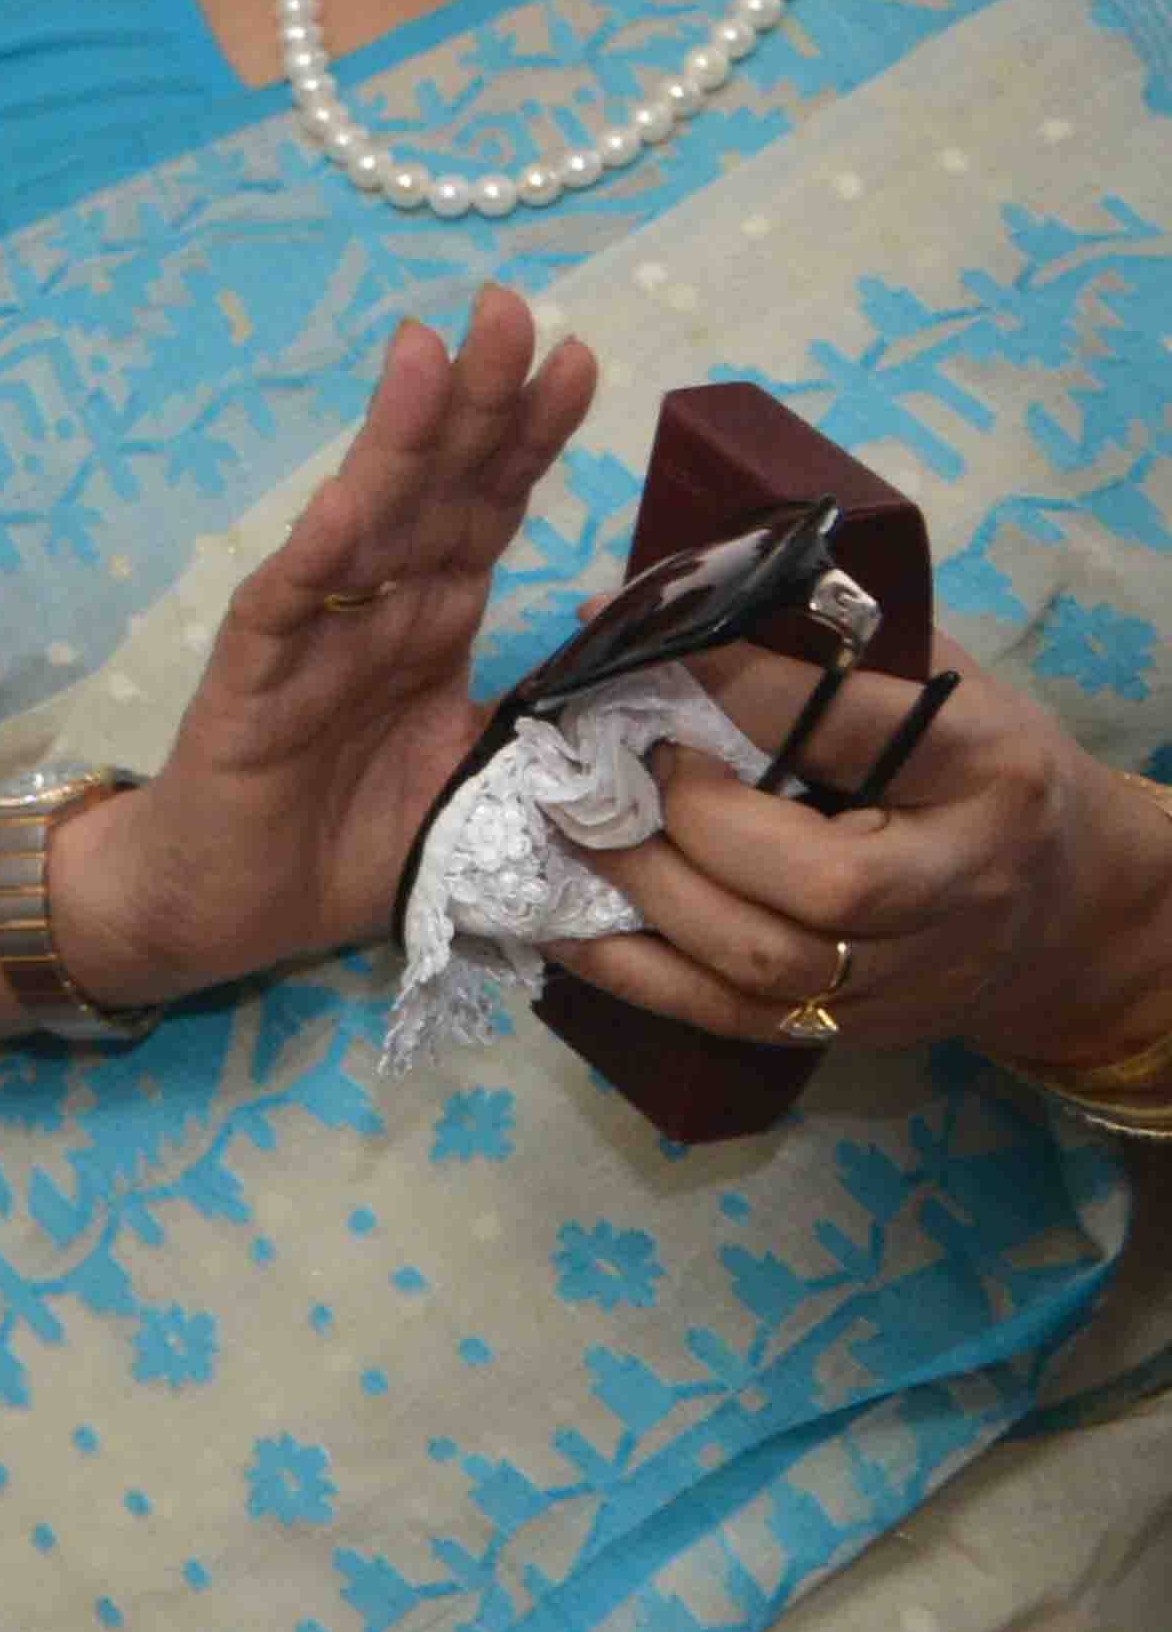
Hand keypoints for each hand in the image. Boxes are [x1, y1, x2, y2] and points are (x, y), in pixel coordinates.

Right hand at [56, 290, 600, 1004]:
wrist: (217, 907)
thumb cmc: (343, 843)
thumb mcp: (481, 780)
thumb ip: (549, 726)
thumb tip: (661, 696)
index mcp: (432, 625)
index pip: (491, 510)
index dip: (532, 436)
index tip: (579, 357)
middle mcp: (376, 611)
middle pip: (436, 487)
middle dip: (476, 396)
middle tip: (511, 305)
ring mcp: (309, 639)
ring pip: (364, 522)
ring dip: (398, 438)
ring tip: (428, 352)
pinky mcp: (250, 687)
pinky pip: (287, 612)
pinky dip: (316, 556)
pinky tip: (346, 500)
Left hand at [558, 645, 1171, 1064]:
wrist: (1066, 904)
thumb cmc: (974, 766)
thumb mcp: (940, 684)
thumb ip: (833, 649)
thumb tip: (662, 604)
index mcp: (987, 767)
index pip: (853, 727)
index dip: (730, 688)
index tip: (631, 647)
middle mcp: (962, 878)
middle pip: (825, 883)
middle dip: (692, 822)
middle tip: (609, 768)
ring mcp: (913, 970)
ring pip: (767, 960)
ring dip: (647, 892)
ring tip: (574, 829)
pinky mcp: (856, 1028)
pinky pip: (727, 1016)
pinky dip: (632, 971)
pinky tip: (565, 919)